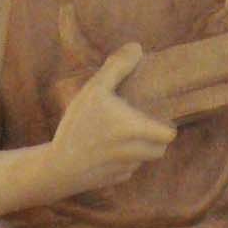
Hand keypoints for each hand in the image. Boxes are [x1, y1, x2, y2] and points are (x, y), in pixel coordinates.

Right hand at [45, 42, 175, 195]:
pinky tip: (104, 152)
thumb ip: (117, 67)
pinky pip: (126, 170)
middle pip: (160, 150)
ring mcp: (126, 169)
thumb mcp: (94, 90)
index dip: (166, 127)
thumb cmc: (78, 125)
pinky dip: (121, 162)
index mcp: (136, 130)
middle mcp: (136, 153)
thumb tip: (137, 47)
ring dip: (138, 150)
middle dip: (154, 140)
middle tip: (140, 126)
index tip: (156, 118)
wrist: (58, 167)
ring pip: (143, 160)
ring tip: (119, 136)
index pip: (170, 135)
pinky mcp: (115, 180)